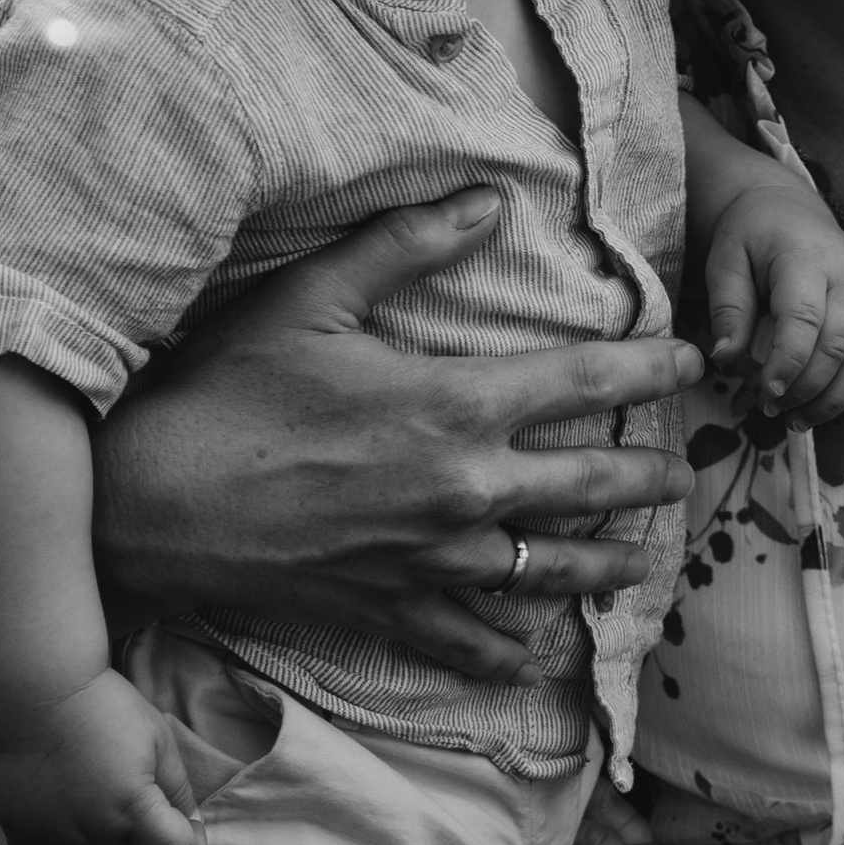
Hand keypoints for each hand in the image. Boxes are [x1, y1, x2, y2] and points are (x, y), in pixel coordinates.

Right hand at [0, 666, 207, 844]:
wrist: (40, 693)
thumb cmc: (107, 709)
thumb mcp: (159, 741)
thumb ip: (179, 790)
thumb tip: (189, 825)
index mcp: (134, 809)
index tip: (188, 826)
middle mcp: (93, 835)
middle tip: (151, 824)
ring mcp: (53, 841)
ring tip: (116, 831)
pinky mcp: (20, 837)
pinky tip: (74, 844)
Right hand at [94, 192, 701, 679]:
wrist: (148, 509)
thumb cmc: (224, 393)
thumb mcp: (311, 297)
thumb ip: (407, 243)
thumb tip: (490, 197)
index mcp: (455, 406)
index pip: (587, 382)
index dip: (651, 368)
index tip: (695, 360)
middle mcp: (463, 491)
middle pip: (592, 487)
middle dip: (648, 477)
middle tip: (685, 473)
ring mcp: (432, 563)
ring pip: (550, 572)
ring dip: (604, 566)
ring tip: (640, 563)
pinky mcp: (391, 612)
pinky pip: (474, 641)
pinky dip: (510, 647)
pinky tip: (533, 646)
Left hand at [702, 183, 843, 428]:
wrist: (790, 210)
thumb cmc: (752, 236)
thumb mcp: (726, 260)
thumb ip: (727, 308)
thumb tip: (725, 358)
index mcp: (807, 259)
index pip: (805, 319)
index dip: (788, 362)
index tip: (765, 392)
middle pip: (839, 346)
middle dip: (807, 389)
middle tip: (772, 410)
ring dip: (836, 400)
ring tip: (798, 422)